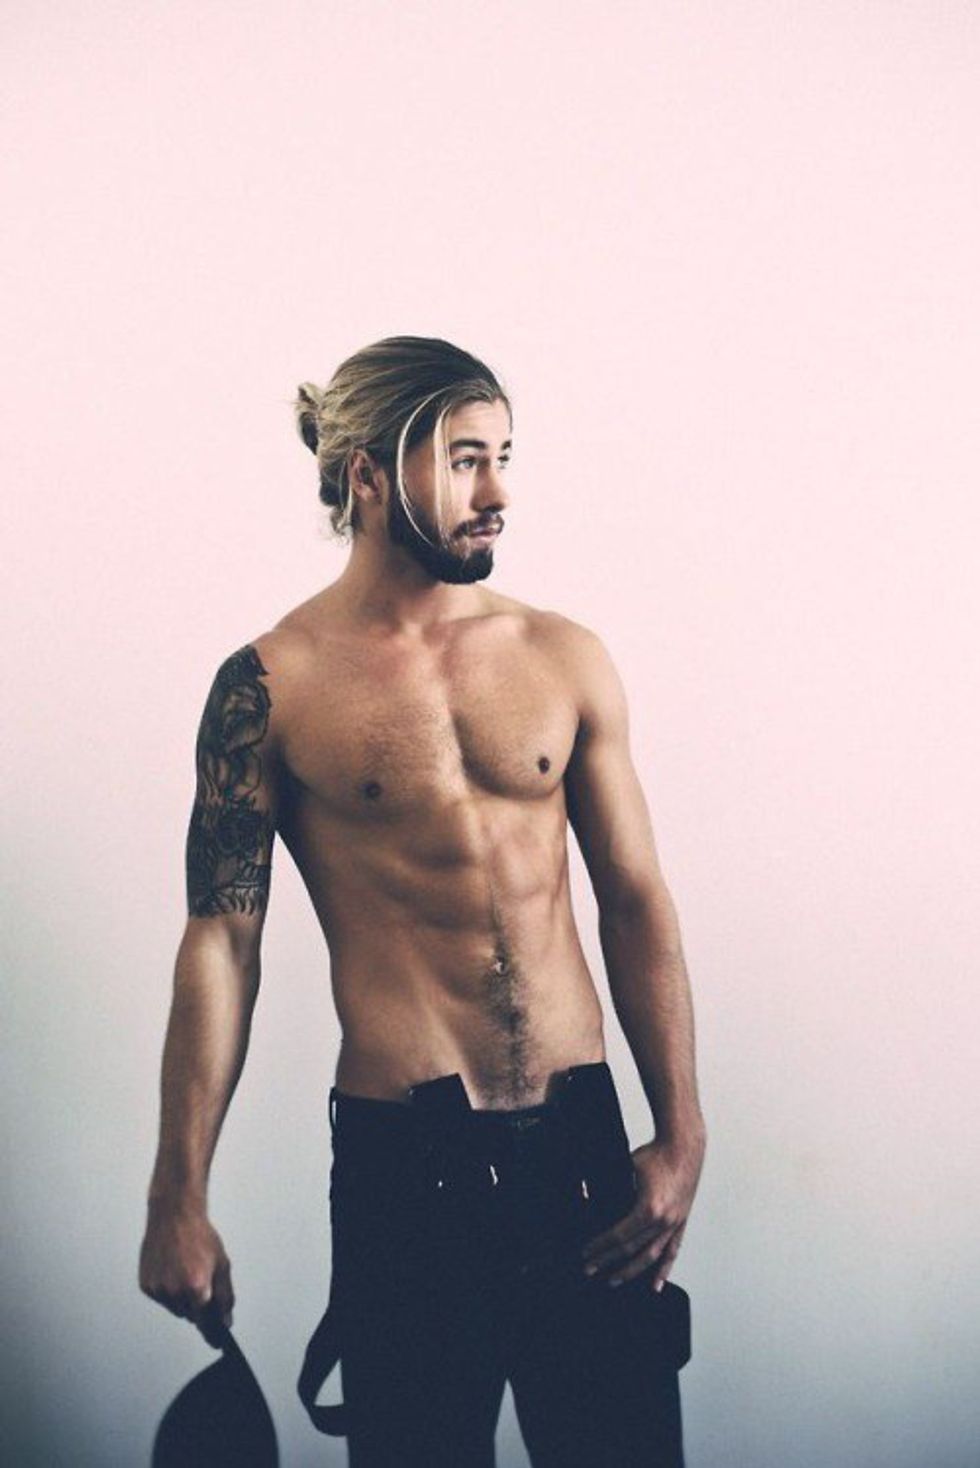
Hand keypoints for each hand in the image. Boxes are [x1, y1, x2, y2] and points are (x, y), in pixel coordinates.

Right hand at [139, 1203, 234, 1347]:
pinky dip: (168, 1290)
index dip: (212, 1334)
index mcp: (196, 1287)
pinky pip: (161, 1298)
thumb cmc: (199, 1236)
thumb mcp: (222, 1265)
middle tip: (200, 1279)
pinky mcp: (146, 1286)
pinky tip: (171, 1269)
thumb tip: (225, 1319)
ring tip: (185, 1270)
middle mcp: (174, 1292)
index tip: (217, 1342)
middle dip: (198, 1304)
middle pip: (191, 1315)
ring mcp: (158, 1289)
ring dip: (182, 1298)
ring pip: (175, 1308)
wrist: (174, 1216)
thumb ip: (225, 1296)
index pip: (205, 1323)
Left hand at [580, 1131, 705, 1292]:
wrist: (684, 1146)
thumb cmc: (655, 1154)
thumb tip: (583, 1194)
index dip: (600, 1247)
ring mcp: (674, 1224)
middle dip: (608, 1262)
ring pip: (651, 1256)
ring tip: (614, 1280)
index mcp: (649, 1209)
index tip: (586, 1253)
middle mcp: (664, 1221)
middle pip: (632, 1250)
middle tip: (590, 1270)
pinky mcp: (681, 1222)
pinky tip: (656, 1285)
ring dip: (632, 1271)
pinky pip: (673, 1251)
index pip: (618, 1236)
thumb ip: (607, 1185)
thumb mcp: (626, 1168)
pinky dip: (664, 1270)